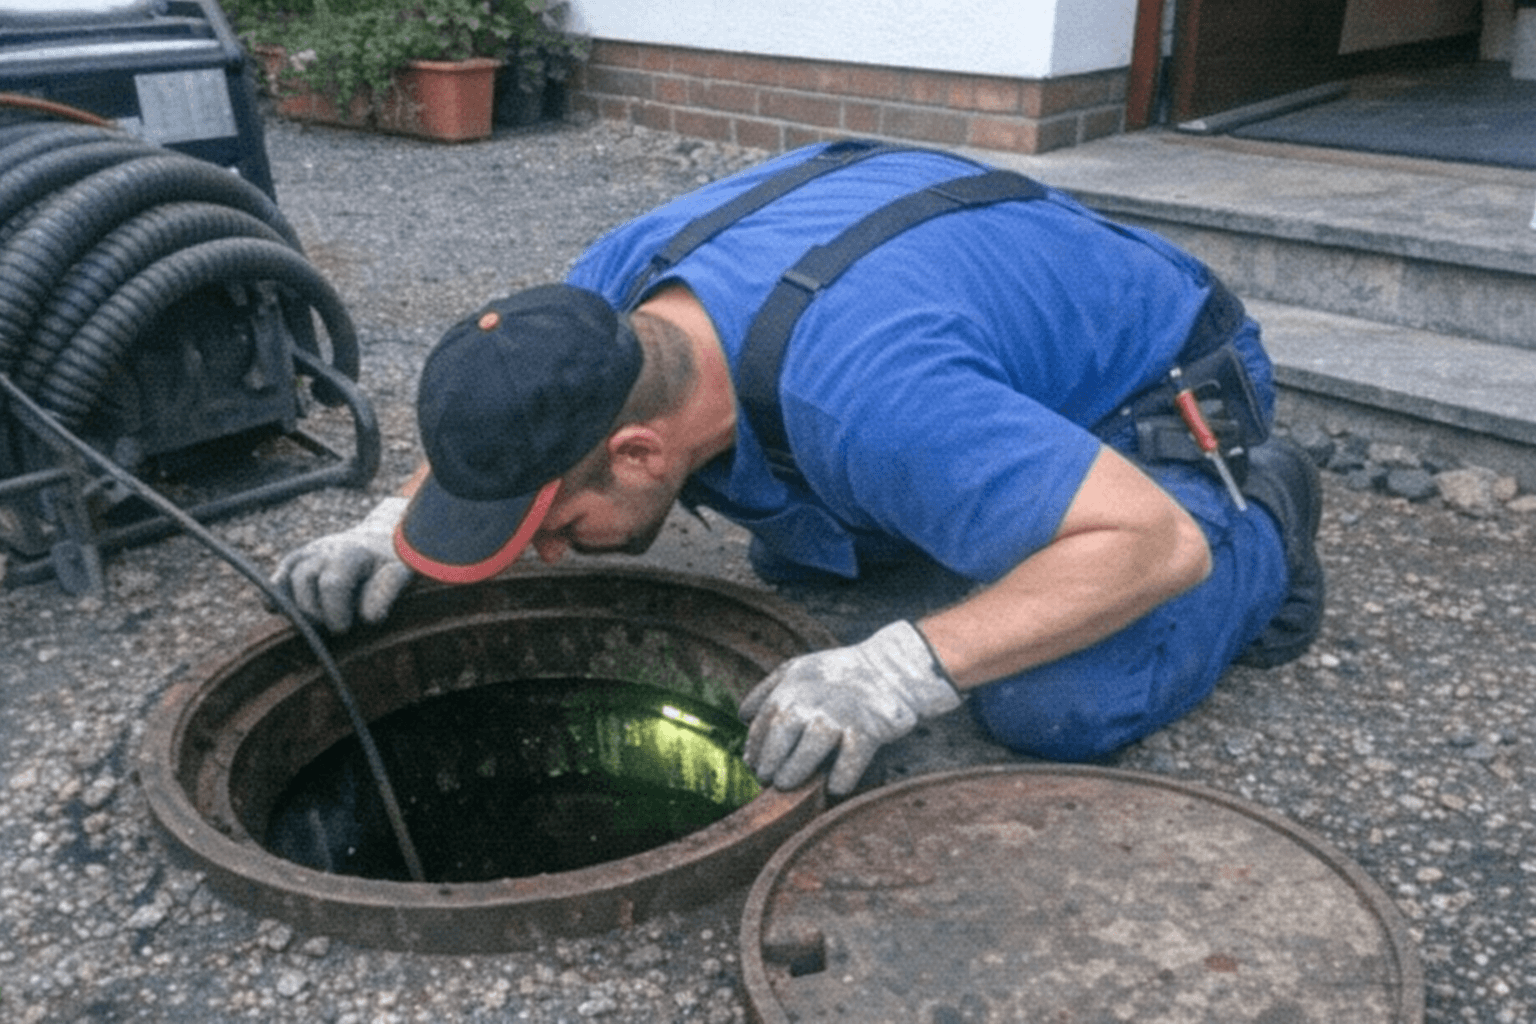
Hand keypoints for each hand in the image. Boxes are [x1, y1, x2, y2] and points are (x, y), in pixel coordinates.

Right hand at [270, 496, 413, 632]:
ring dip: (294, 608)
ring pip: (284, 581)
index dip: (335, 612)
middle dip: (315, 612)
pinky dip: (272, 597)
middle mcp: (322, 550)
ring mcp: (305, 555)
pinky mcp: (293, 564)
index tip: (342, 629)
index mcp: (350, 552)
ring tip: (314, 624)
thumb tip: (369, 617)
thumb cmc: (389, 564)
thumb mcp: (398, 573)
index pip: (333, 583)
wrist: (377, 542)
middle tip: (332, 629)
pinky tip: (276, 610)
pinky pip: (275, 580)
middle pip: (303, 582)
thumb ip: (386, 592)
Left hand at [740, 621, 960, 795]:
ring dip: (795, 769)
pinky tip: (832, 787)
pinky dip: (840, 777)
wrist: (892, 669)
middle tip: (767, 778)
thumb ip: (769, 689)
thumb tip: (742, 717)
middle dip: (770, 759)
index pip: (765, 718)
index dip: (755, 745)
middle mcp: (816, 697)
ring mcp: (843, 713)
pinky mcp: (869, 730)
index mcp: (795, 683)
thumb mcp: (799, 669)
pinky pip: (850, 759)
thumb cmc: (839, 675)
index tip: (753, 764)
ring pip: (812, 745)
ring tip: (786, 784)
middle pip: (783, 731)